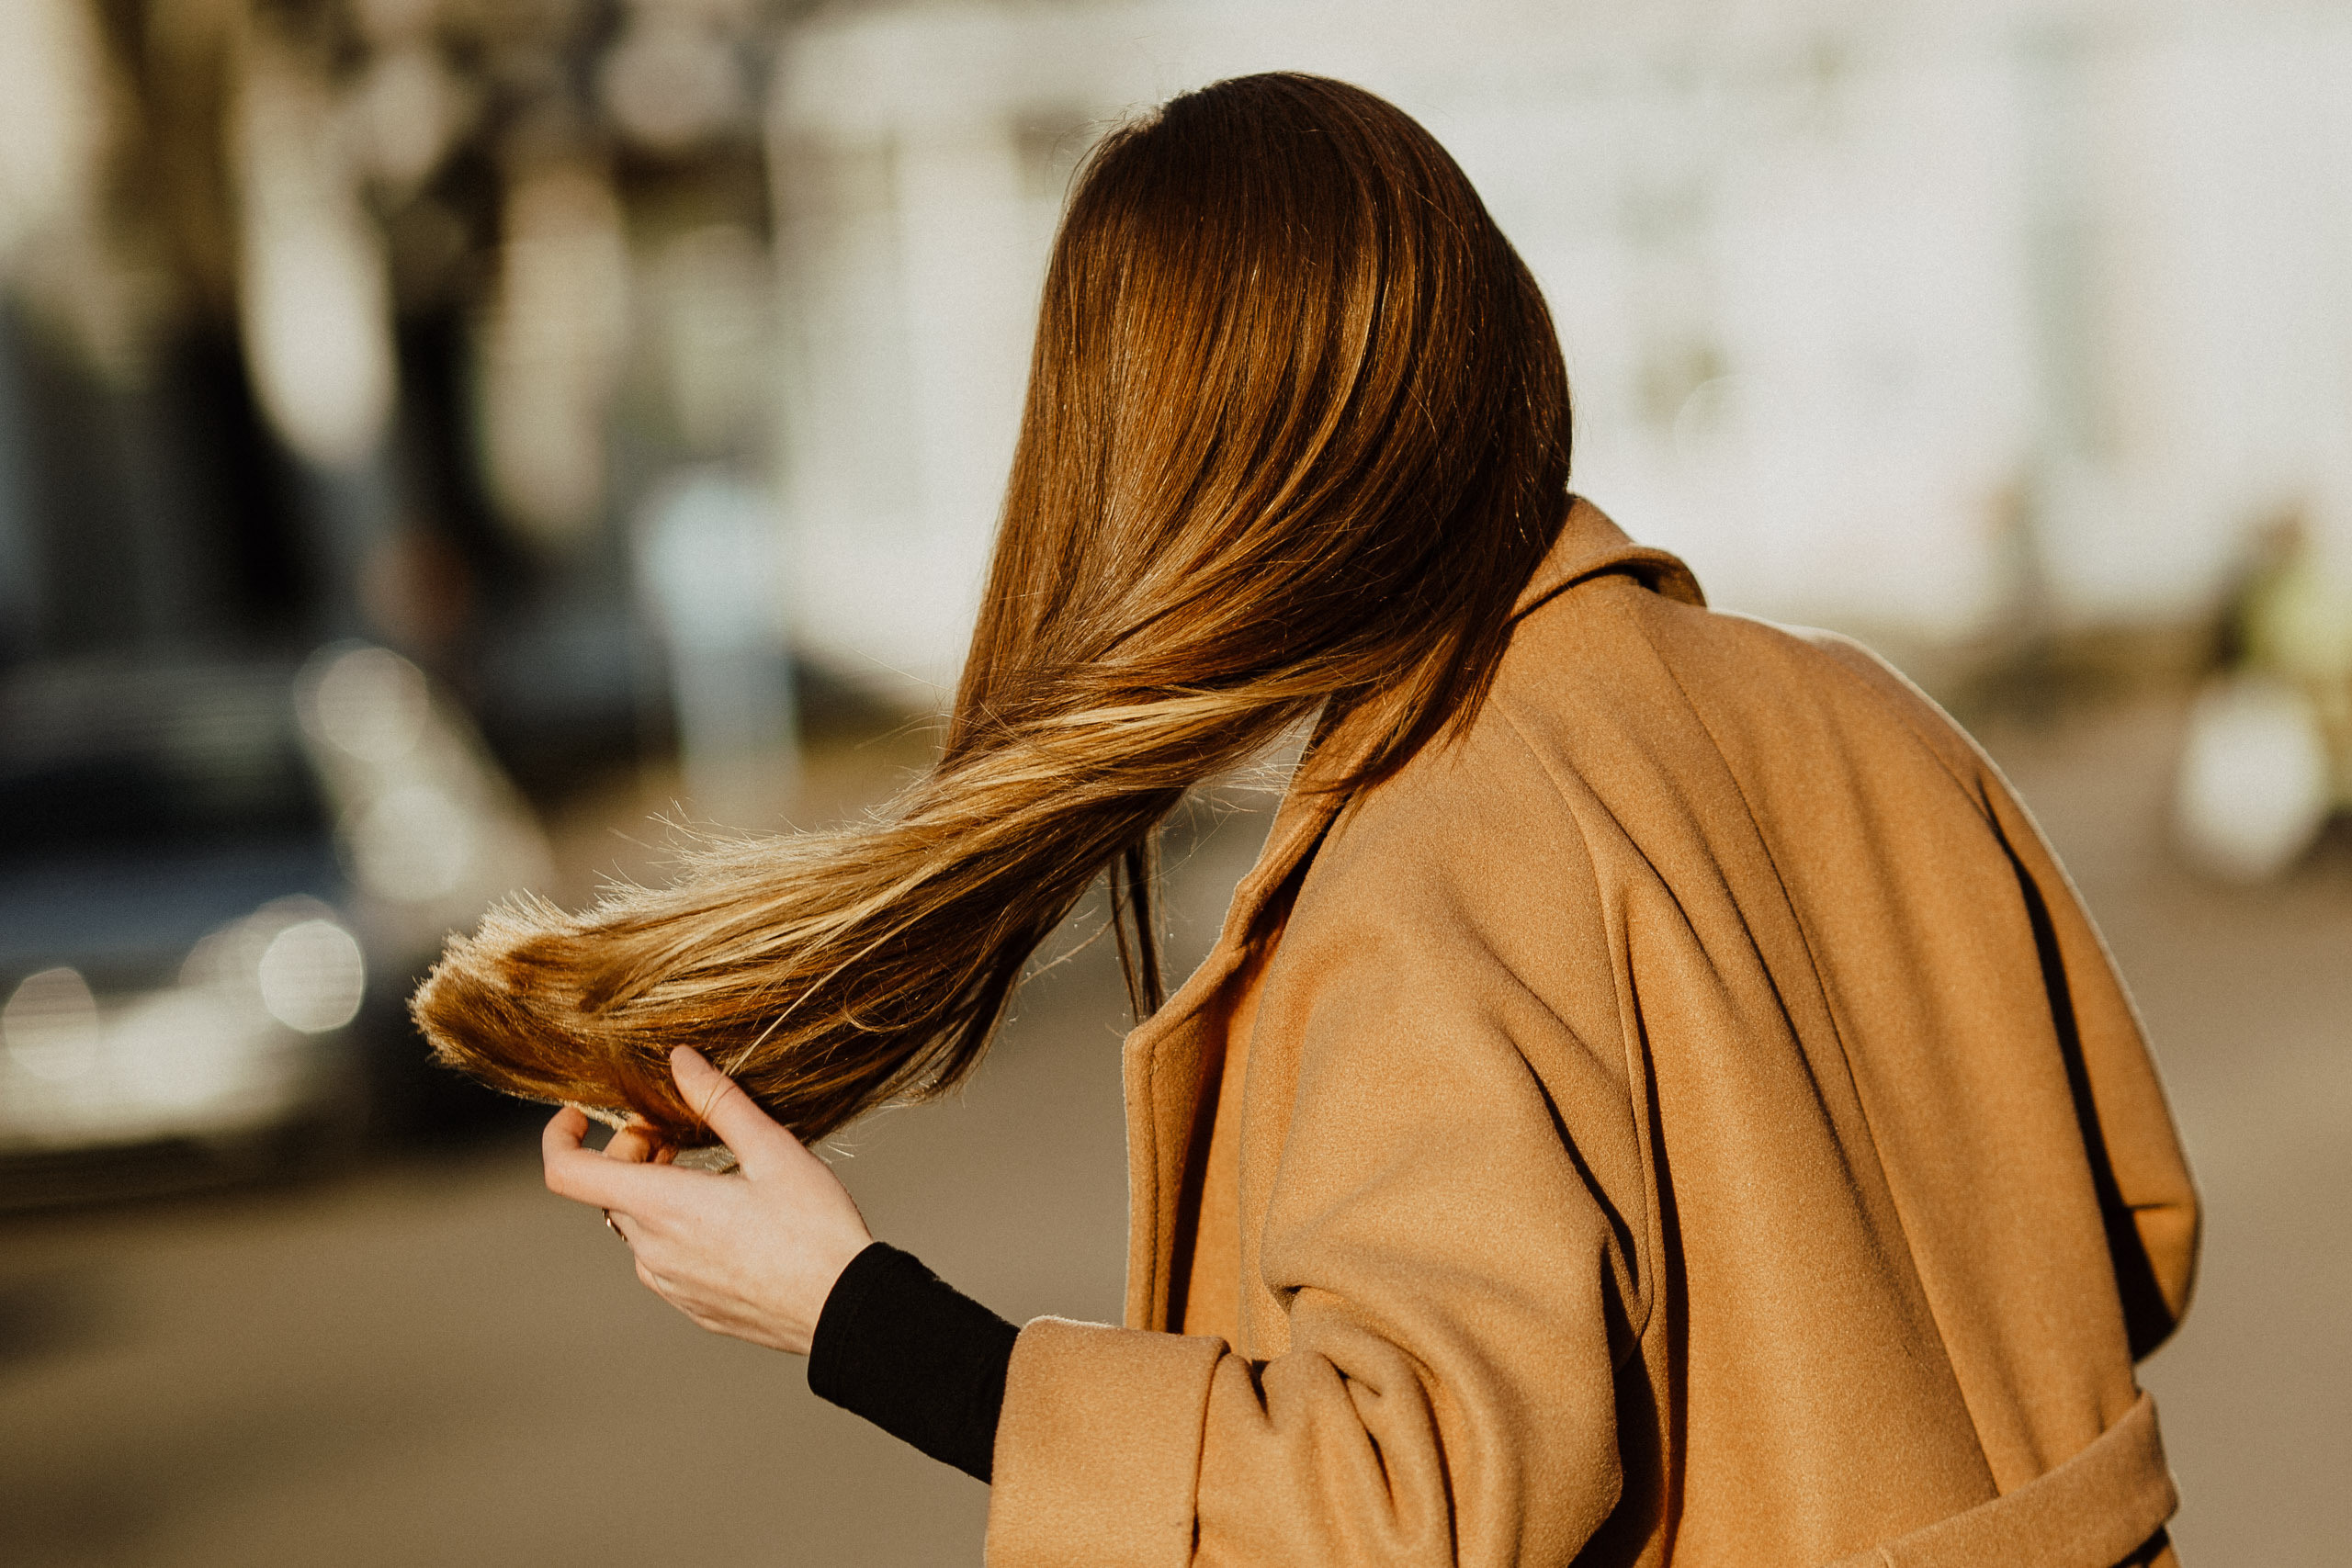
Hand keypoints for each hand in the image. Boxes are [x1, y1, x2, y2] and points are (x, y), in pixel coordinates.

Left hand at [542, 1046, 873, 1355]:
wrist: (846, 1309)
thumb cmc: (815, 1229)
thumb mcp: (773, 1150)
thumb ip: (719, 1101)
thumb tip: (679, 1060)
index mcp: (664, 1207)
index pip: (568, 1173)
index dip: (558, 1136)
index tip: (577, 1113)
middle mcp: (652, 1250)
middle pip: (608, 1191)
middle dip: (631, 1152)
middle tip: (677, 1133)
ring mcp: (669, 1284)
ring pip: (635, 1225)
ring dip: (653, 1190)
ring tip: (707, 1173)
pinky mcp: (691, 1305)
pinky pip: (660, 1258)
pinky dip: (672, 1227)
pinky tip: (724, 1218)